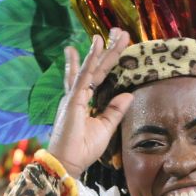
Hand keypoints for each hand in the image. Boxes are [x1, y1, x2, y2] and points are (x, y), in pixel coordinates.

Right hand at [48, 29, 132, 177]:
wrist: (67, 163)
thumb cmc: (83, 149)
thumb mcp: (105, 127)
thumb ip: (115, 110)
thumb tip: (128, 94)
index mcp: (85, 101)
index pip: (100, 76)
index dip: (108, 60)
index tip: (118, 44)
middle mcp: (78, 95)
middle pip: (95, 67)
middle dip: (106, 50)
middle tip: (117, 32)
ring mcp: (74, 96)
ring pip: (89, 69)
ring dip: (98, 51)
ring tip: (104, 34)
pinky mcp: (73, 101)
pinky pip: (83, 78)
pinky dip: (89, 62)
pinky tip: (95, 48)